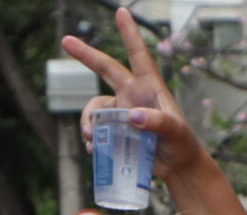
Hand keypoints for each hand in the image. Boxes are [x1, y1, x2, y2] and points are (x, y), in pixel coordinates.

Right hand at [63, 6, 206, 181]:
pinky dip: (91, 138)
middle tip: (65, 40)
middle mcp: (132, 95)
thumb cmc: (181, 145)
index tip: (121, 12)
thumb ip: (158, 122)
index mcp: (149, 87)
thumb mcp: (175, 132)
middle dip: (85, 54)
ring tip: (90, 137)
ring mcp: (121, 112)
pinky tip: (93, 149)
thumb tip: (132, 116)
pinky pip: (96, 129)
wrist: (176, 168)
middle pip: (105, 69)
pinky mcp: (114, 130)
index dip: (130, 33)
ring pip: (95, 107)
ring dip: (88, 120)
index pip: (139, 55)